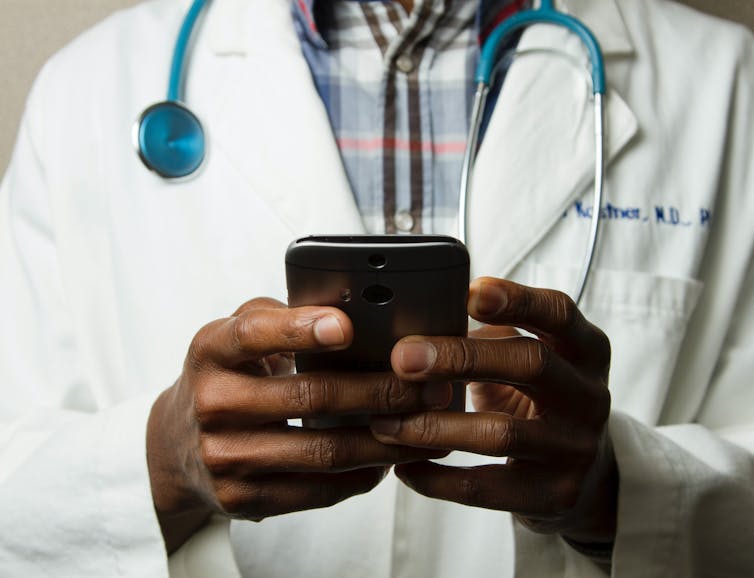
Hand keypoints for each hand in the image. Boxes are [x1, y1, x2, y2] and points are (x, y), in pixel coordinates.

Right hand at [147, 298, 448, 551]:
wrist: (174, 445)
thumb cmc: (224, 376)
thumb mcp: (235, 335)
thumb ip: (281, 317)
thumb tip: (352, 310)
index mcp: (211, 350)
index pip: (254, 334)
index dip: (300, 329)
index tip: (347, 326)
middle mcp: (213, 403)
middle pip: (309, 397)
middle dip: (380, 391)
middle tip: (429, 386)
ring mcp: (225, 457)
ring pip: (323, 452)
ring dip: (385, 440)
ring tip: (427, 426)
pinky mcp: (241, 499)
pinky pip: (316, 490)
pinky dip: (361, 475)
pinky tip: (390, 458)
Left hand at [370, 278, 616, 544]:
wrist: (585, 474)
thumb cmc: (539, 399)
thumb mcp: (530, 358)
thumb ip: (490, 336)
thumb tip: (417, 321)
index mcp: (584, 349)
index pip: (558, 313)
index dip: (516, 299)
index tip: (469, 292)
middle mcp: (589, 395)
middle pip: (531, 363)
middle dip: (460, 358)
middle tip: (403, 358)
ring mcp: (576, 448)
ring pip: (502, 433)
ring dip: (434, 426)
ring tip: (385, 422)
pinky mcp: (555, 495)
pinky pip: (486, 488)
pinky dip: (437, 478)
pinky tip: (404, 466)